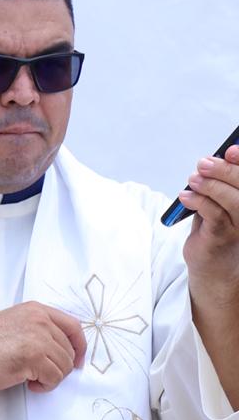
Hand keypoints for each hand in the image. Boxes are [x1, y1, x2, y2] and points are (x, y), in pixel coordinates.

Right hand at [0, 301, 86, 393]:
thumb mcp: (11, 323)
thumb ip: (36, 327)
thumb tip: (59, 346)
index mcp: (35, 310)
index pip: (74, 326)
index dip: (80, 346)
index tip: (77, 360)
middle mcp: (39, 320)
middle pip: (70, 350)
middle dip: (59, 367)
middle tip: (41, 375)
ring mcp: (38, 338)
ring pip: (64, 367)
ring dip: (51, 378)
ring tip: (31, 379)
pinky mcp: (33, 358)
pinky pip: (54, 378)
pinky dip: (45, 386)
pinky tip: (28, 384)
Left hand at [179, 145, 238, 294]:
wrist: (213, 269)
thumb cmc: (216, 232)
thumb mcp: (217, 205)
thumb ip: (216, 188)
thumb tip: (208, 162)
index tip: (230, 150)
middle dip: (224, 170)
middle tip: (203, 163)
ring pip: (233, 200)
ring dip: (210, 186)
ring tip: (193, 179)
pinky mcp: (224, 237)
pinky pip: (215, 215)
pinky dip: (199, 201)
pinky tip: (185, 197)